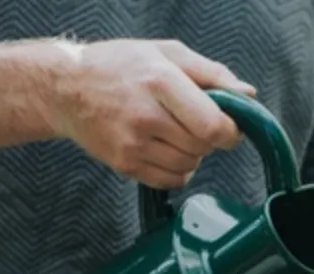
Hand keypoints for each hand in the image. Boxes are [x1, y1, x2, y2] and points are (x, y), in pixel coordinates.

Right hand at [33, 39, 254, 189]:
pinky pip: (170, 180)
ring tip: (173, 131)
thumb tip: (248, 95)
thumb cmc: (120, 65)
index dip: (230, 131)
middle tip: (191, 121)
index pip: (213, 125)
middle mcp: (146, 116)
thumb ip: (212, 73)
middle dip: (207, 138)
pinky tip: (164, 148)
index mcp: (161, 82)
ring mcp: (133, 144)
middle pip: (203, 147)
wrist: (66, 88)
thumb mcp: (166, 53)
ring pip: (189, 166)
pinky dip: (177, 170)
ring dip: (192, 154)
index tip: (229, 125)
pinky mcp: (124, 164)